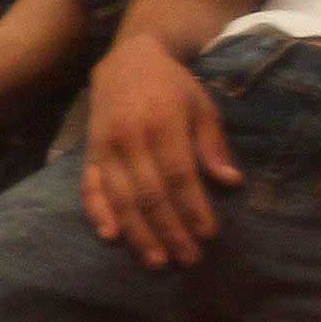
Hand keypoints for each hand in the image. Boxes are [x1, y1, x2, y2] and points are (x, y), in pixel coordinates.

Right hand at [80, 33, 240, 268]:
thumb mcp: (202, 106)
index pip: (179, 176)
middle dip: (170, 230)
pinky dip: (98, 213)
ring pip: (121, 198)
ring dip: (138, 233)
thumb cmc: (173, 87)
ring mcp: (105, 148)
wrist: (127, 61)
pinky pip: (90, 188)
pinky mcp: (89, 154)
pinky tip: (111, 235)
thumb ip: (212, 144)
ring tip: (156, 260)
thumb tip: (231, 182)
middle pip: (150, 194)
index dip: (193, 208)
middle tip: (187, 259)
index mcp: (163, 124)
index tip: (208, 235)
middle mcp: (130, 139)